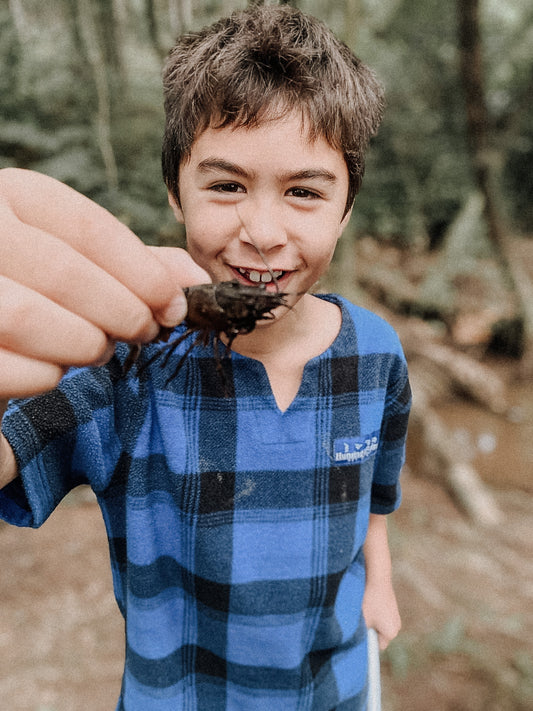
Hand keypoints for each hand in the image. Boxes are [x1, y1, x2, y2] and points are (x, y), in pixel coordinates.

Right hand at [0, 169, 207, 397]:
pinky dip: (47, 376)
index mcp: (8, 197)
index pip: (84, 225)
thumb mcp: (80, 263)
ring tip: (99, 347)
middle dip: (123, 311)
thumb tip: (195, 278)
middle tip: (147, 331)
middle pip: (62, 271)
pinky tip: (55, 368)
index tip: (176, 304)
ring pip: (28, 318)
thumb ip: (133, 266)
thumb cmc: (37, 290)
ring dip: (86, 343)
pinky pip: (11, 367)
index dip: (142, 270)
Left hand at [362, 576, 401, 649]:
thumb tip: (358, 641)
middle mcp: (396, 626)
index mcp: (391, 633)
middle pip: (380, 636)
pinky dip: (375, 612)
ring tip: (365, 610)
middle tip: (361, 621)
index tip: (359, 634)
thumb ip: (362, 634)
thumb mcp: (362, 621)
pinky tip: (370, 602)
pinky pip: (382, 616)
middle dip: (370, 631)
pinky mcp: (392, 606)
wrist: (377, 578)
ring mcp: (395, 616)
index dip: (368, 642)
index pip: (378, 646)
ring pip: (380, 625)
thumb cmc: (369, 600)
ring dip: (372, 621)